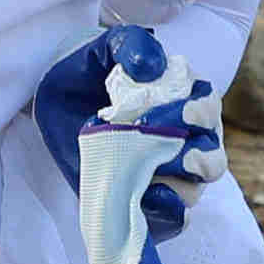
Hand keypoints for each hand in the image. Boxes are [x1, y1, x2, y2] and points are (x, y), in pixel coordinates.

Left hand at [29, 23, 225, 195]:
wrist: (51, 102)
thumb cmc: (86, 71)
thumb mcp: (103, 49)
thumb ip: (130, 45)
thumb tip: (153, 66)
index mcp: (182, 101)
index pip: (209, 110)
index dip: (205, 113)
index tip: (187, 112)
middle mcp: (182, 140)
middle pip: (212, 157)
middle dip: (204, 159)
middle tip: (183, 156)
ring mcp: (164, 173)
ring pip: (194, 189)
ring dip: (184, 188)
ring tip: (159, 180)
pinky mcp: (143, 199)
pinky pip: (170, 217)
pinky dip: (168, 214)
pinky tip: (150, 201)